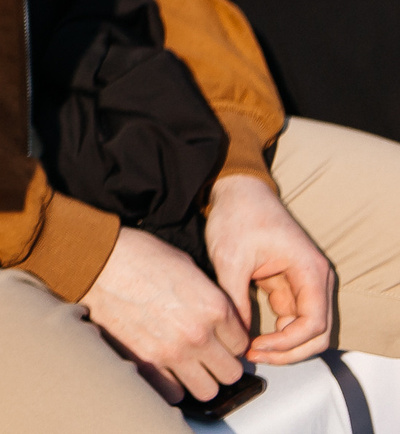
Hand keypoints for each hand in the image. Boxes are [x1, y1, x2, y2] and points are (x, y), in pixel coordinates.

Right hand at [80, 224, 250, 404]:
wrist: (92, 260)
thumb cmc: (135, 255)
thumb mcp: (185, 266)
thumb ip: (209, 298)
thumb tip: (219, 318)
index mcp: (213, 307)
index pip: (241, 344)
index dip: (230, 339)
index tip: (218, 336)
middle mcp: (197, 334)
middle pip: (231, 373)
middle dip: (220, 363)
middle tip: (206, 352)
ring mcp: (170, 352)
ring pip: (207, 390)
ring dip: (199, 378)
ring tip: (186, 363)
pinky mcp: (143, 363)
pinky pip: (173, 392)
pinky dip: (172, 383)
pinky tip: (164, 366)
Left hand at [207, 173, 334, 366]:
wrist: (236, 190)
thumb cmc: (238, 216)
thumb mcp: (230, 259)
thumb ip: (235, 299)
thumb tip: (237, 334)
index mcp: (310, 271)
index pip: (314, 323)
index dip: (288, 343)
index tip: (257, 347)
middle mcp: (315, 280)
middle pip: (316, 333)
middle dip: (289, 350)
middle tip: (254, 355)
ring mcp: (304, 283)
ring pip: (304, 328)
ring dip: (283, 344)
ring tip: (249, 348)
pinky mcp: (288, 284)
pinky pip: (290, 317)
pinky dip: (276, 331)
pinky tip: (249, 335)